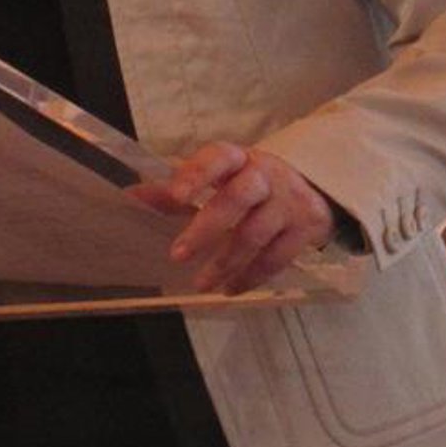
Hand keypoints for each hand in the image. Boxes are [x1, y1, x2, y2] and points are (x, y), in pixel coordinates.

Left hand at [132, 140, 336, 295]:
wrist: (313, 187)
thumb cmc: (249, 182)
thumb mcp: (218, 178)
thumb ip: (177, 188)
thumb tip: (132, 196)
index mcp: (238, 158)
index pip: (217, 158)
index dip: (196, 175)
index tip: (175, 196)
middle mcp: (265, 175)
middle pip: (237, 198)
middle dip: (205, 229)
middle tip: (177, 255)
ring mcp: (289, 201)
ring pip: (256, 234)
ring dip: (225, 263)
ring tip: (201, 284)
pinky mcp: (306, 227)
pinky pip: (277, 257)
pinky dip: (251, 276)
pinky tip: (230, 288)